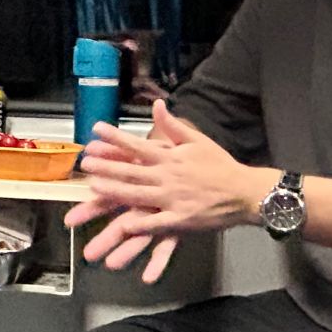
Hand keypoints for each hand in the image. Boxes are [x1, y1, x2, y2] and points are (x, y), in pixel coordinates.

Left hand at [63, 101, 268, 282]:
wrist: (244, 191)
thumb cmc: (220, 165)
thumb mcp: (197, 140)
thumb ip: (173, 126)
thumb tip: (157, 105)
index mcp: (171, 157)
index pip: (137, 145)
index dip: (115, 138)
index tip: (96, 130)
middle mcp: (168, 176)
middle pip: (132, 171)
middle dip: (107, 166)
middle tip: (86, 163)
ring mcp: (173, 199)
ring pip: (138, 196)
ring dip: (115, 192)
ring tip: (94, 188)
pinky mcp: (180, 220)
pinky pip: (156, 224)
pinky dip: (140, 225)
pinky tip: (122, 226)